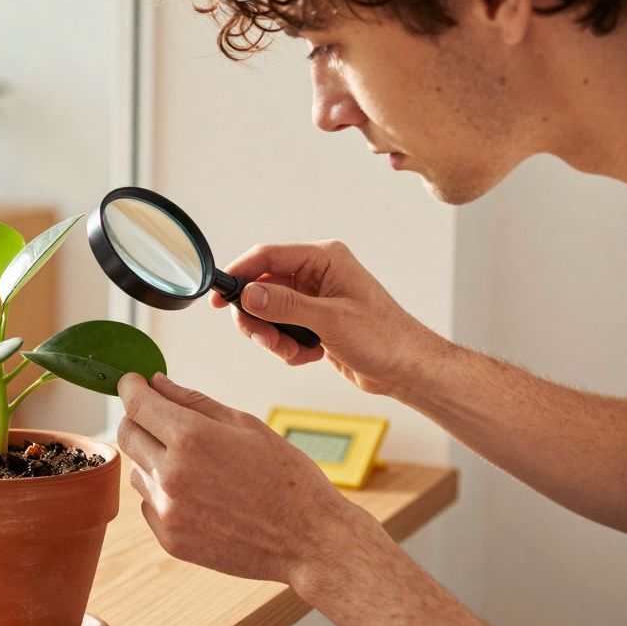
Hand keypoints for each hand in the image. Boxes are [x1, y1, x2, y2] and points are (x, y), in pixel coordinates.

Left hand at [116, 371, 366, 584]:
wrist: (308, 539)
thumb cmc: (286, 476)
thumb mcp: (245, 425)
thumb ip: (193, 401)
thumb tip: (156, 382)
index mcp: (191, 439)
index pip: (136, 403)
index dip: (130, 386)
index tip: (133, 382)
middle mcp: (171, 475)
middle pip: (126, 435)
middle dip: (138, 418)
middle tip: (159, 417)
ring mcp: (168, 511)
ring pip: (137, 471)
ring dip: (153, 459)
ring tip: (197, 466)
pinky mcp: (170, 540)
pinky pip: (150, 504)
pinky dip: (164, 494)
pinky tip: (201, 496)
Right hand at [208, 240, 444, 396]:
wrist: (407, 369)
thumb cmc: (383, 338)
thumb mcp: (330, 320)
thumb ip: (285, 305)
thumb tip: (248, 293)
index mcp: (324, 259)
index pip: (267, 256)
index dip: (239, 274)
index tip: (219, 298)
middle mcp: (316, 274)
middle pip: (262, 287)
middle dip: (258, 317)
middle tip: (264, 339)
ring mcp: (314, 298)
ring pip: (268, 312)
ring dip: (273, 336)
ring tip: (293, 351)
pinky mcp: (314, 321)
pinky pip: (281, 329)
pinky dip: (287, 346)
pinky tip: (308, 355)